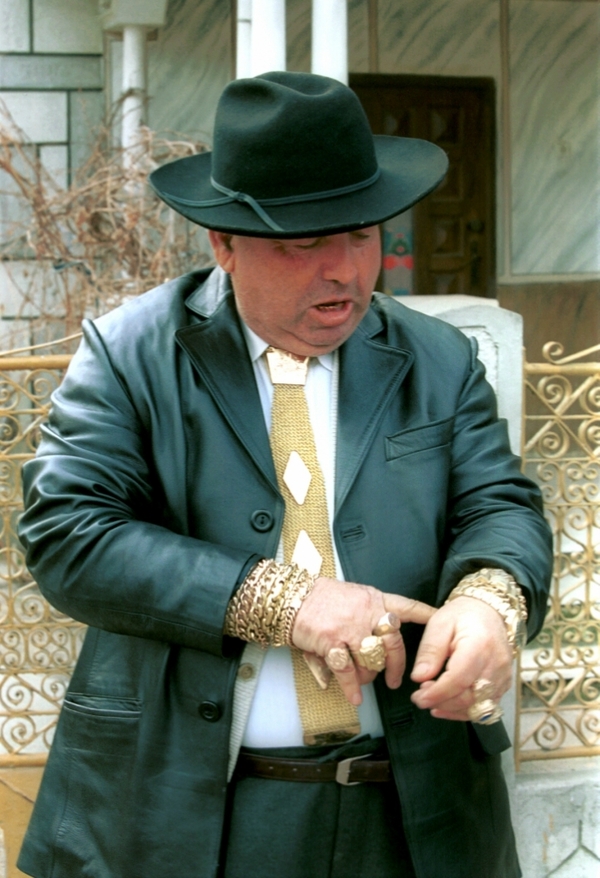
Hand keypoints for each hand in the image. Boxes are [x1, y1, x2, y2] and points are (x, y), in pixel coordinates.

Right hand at [291, 578, 434, 706]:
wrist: (290, 598)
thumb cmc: (318, 598)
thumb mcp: (349, 596)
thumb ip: (367, 613)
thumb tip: (381, 638)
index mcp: (373, 599)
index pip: (405, 606)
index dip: (424, 614)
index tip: (440, 619)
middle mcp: (366, 612)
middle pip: (394, 643)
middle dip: (396, 666)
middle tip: (395, 680)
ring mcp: (350, 627)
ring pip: (372, 661)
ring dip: (368, 676)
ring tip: (362, 681)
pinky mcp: (332, 642)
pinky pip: (348, 671)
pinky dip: (352, 688)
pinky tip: (354, 698)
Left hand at [410, 596, 512, 720]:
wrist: (488, 611)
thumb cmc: (463, 615)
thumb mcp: (439, 624)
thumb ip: (430, 651)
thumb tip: (419, 677)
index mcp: (479, 645)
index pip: (459, 679)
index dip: (437, 693)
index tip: (418, 697)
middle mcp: (496, 664)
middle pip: (470, 698)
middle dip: (442, 702)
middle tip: (420, 698)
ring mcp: (503, 676)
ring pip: (479, 708)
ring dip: (453, 710)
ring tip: (432, 701)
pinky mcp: (504, 684)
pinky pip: (486, 707)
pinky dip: (465, 710)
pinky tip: (447, 705)